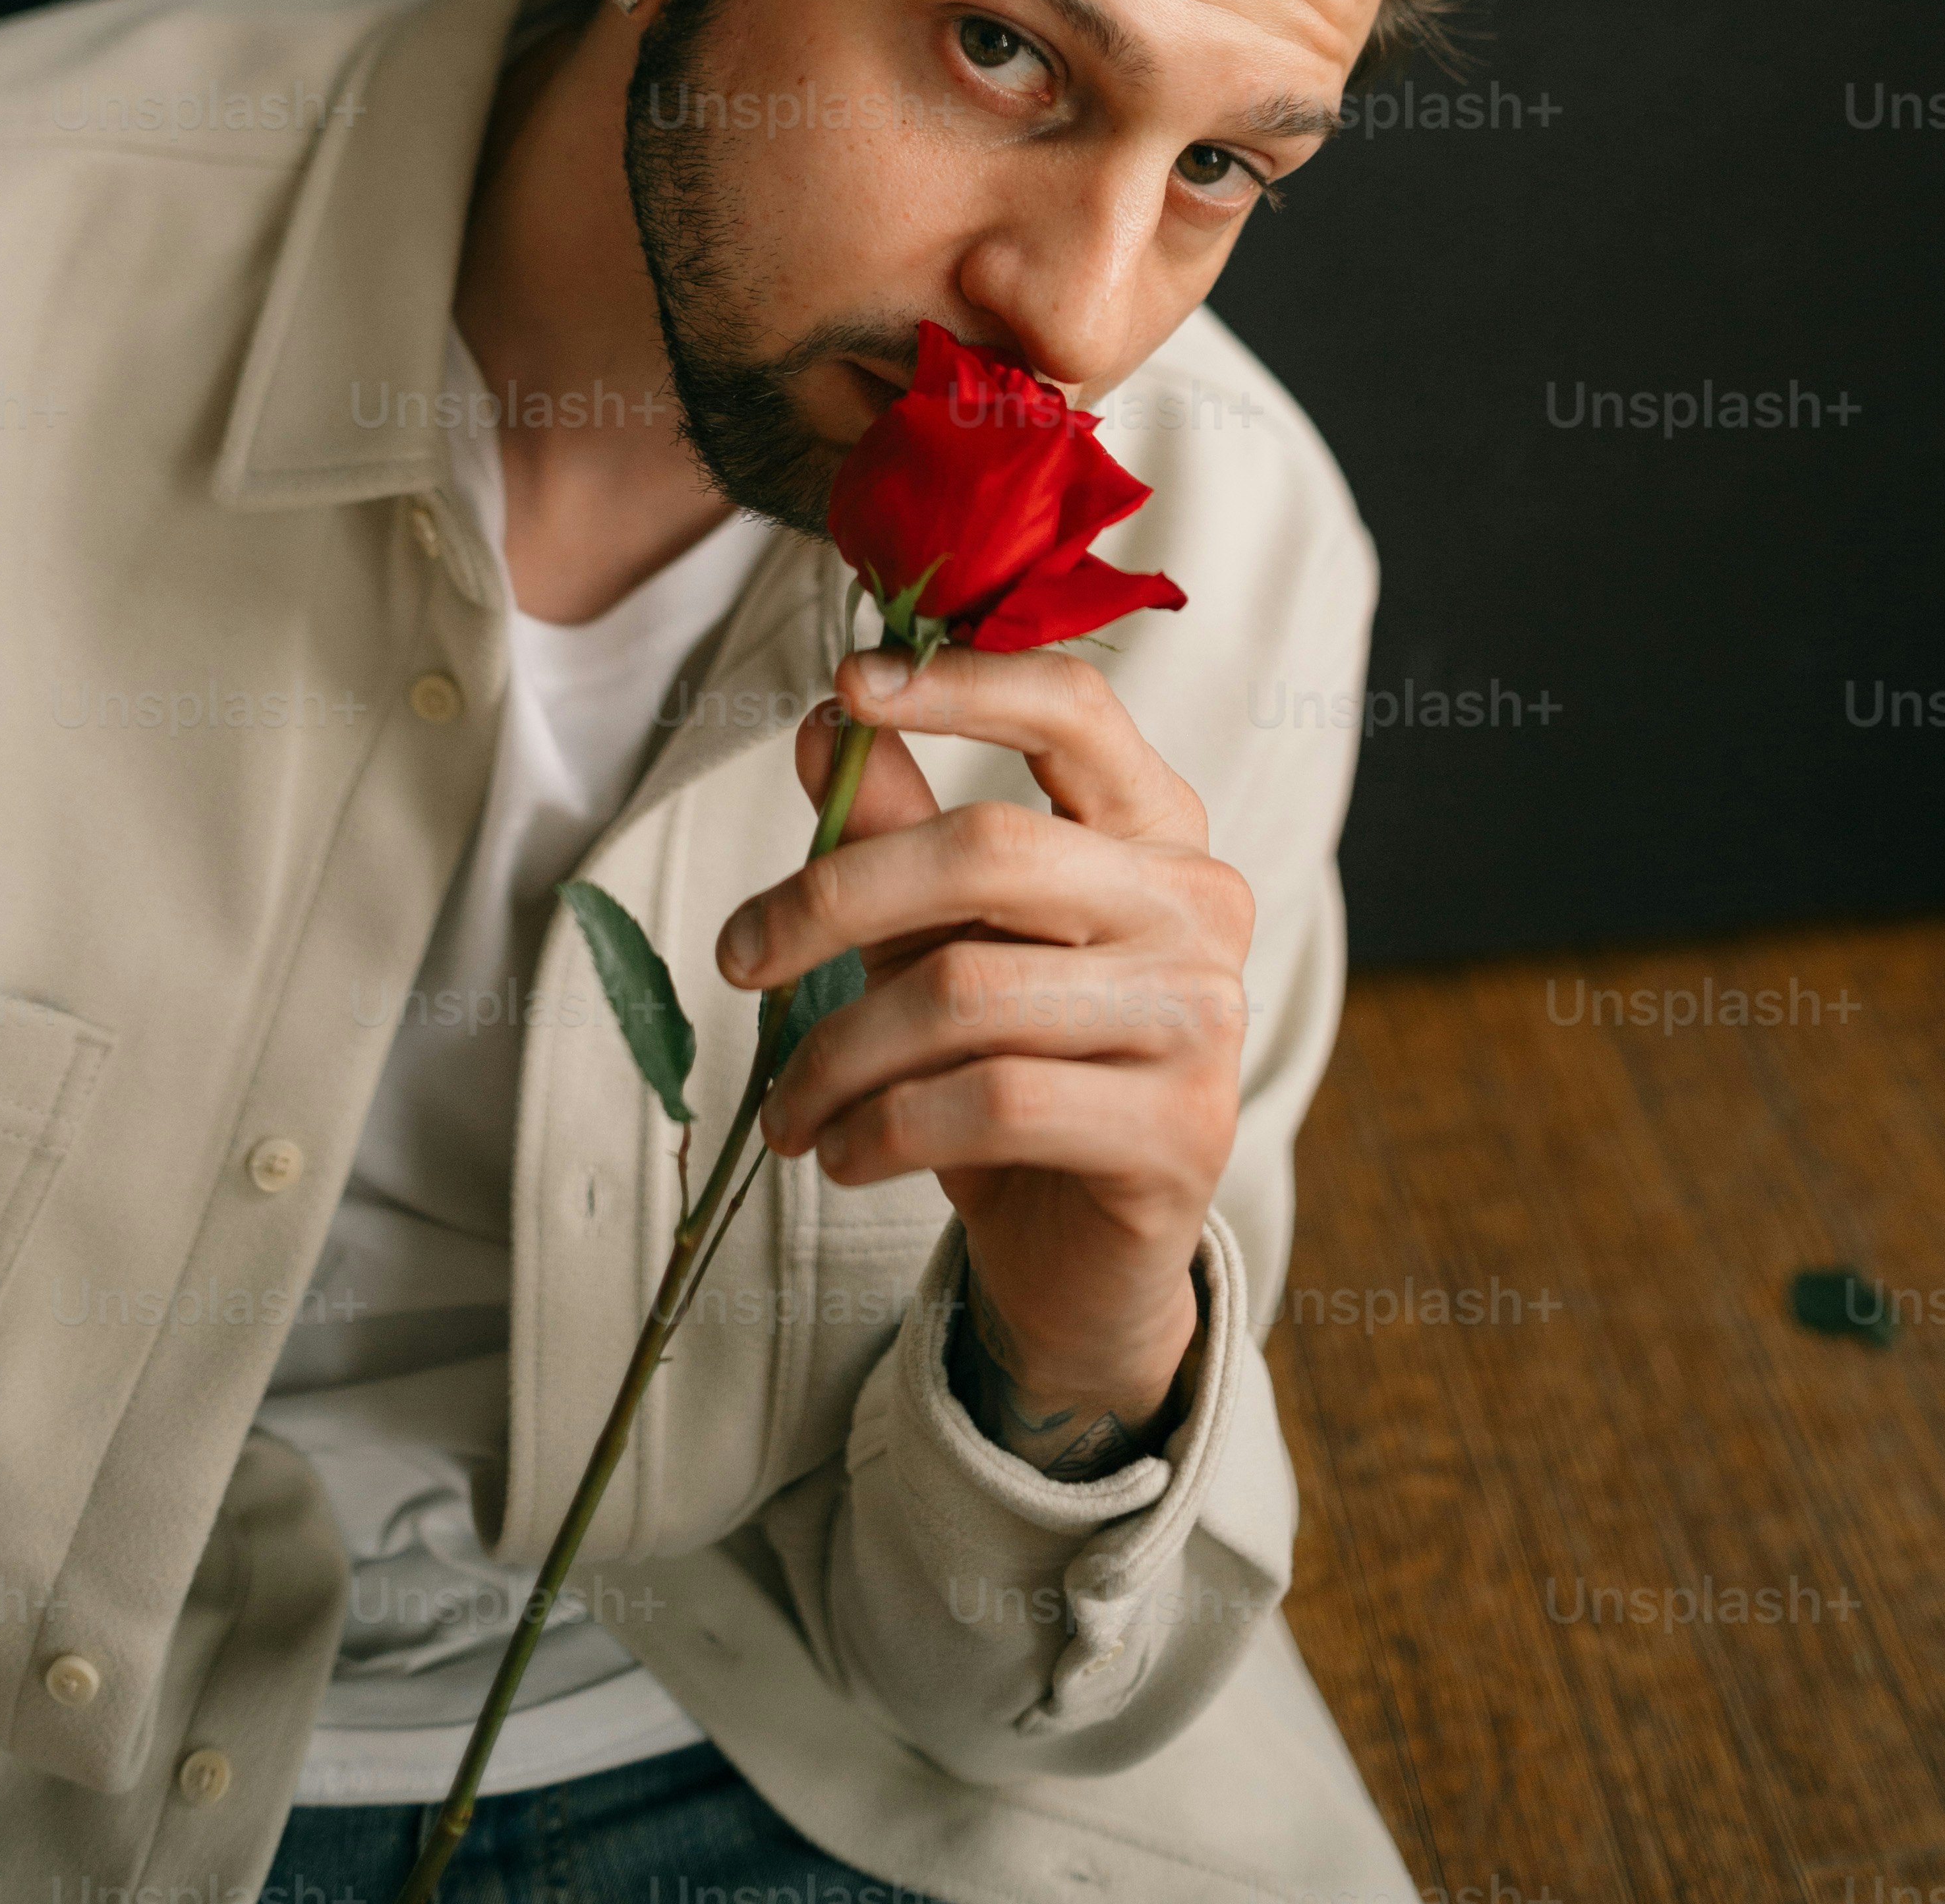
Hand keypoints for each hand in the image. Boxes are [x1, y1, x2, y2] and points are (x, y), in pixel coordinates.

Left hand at [716, 643, 1252, 1453]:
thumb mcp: (942, 941)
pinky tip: (843, 1153)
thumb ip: (895, 832)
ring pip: (968, 991)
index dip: (962, 683)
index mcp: (1156, 828)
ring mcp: (1203, 1016)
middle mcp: (1198, 904)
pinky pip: (991, 1101)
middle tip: (741, 956)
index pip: (1074, 710)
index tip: (848, 685)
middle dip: (833, 899)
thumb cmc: (1010, 1074)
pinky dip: (883, 1129)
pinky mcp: (1180, 1129)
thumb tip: (818, 725)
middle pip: (989, 849)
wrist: (1083, 1261)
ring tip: (787, 1107)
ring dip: (839, 1055)